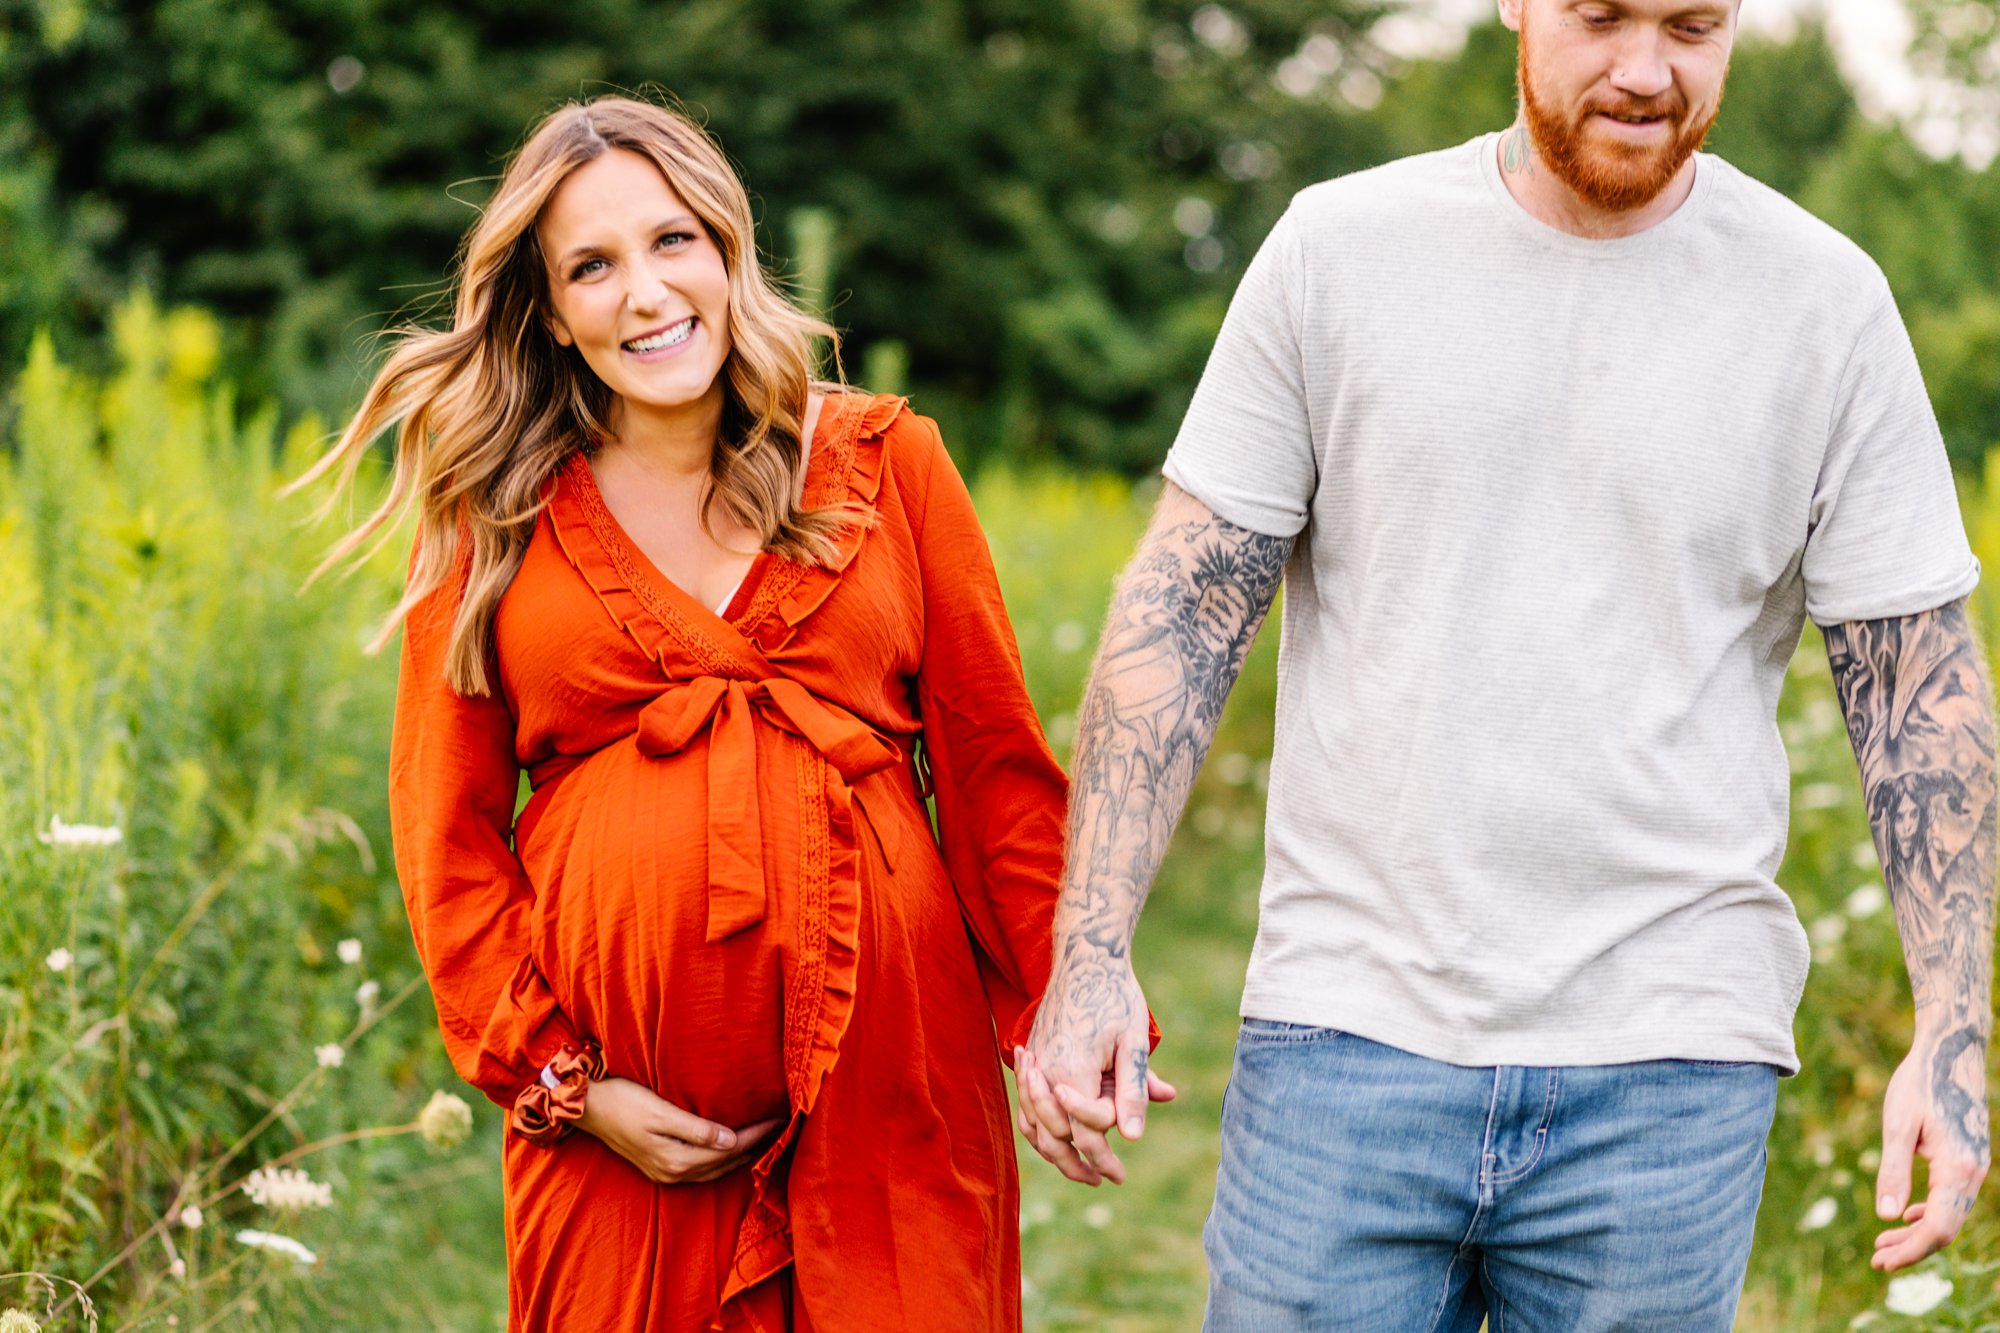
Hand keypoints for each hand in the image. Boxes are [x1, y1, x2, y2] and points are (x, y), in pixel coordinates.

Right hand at [573, 1076, 782, 1185]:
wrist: (586, 1108)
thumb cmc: (624, 1101)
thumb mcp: (661, 1112)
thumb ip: (697, 1130)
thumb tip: (732, 1142)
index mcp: (677, 1160)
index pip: (731, 1149)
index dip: (757, 1134)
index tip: (780, 1118)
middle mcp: (674, 1173)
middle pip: (726, 1162)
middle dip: (755, 1145)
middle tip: (780, 1125)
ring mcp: (666, 1173)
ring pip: (715, 1169)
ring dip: (741, 1155)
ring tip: (764, 1137)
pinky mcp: (659, 1166)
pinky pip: (701, 1169)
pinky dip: (721, 1160)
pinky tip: (730, 1148)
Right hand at [1015, 949, 1174, 1185]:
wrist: (1084, 957)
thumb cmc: (1115, 997)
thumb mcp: (1132, 1043)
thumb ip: (1132, 1090)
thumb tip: (1133, 1138)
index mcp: (1072, 1071)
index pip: (1085, 1131)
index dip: (1103, 1158)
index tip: (1120, 1175)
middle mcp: (1044, 1072)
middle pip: (1053, 1137)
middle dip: (1076, 1165)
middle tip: (1101, 1181)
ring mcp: (1033, 1064)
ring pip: (1033, 1125)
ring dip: (1054, 1152)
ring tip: (1078, 1170)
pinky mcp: (1030, 1057)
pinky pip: (1025, 1106)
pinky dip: (1036, 1128)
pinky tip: (1052, 1139)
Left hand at [1871, 1032, 1990, 1270]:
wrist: (1951, 1050)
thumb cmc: (1919, 1082)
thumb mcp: (1897, 1124)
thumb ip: (1894, 1171)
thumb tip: (1886, 1217)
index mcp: (1957, 1169)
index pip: (1937, 1228)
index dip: (1910, 1251)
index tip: (1881, 1262)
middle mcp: (1973, 1173)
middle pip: (1946, 1228)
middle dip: (1912, 1249)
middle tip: (1876, 1261)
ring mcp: (1975, 1166)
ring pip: (1950, 1215)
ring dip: (1918, 1232)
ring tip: (1883, 1244)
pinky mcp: (1969, 1158)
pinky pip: (1953, 1198)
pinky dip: (1929, 1212)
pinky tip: (1906, 1215)